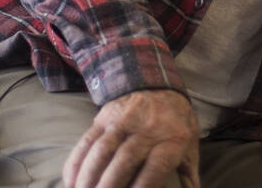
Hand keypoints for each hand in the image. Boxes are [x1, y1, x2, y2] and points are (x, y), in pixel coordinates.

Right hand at [63, 88, 199, 187]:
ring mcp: (123, 121)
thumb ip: (189, 177)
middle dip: (108, 187)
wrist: (158, 84)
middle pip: (124, 162)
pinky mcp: (104, 117)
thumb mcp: (189, 146)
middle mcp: (147, 129)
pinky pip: (86, 142)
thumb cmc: (176, 123)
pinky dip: (76, 163)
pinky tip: (72, 182)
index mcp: (171, 140)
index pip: (155, 168)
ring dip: (88, 178)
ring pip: (101, 152)